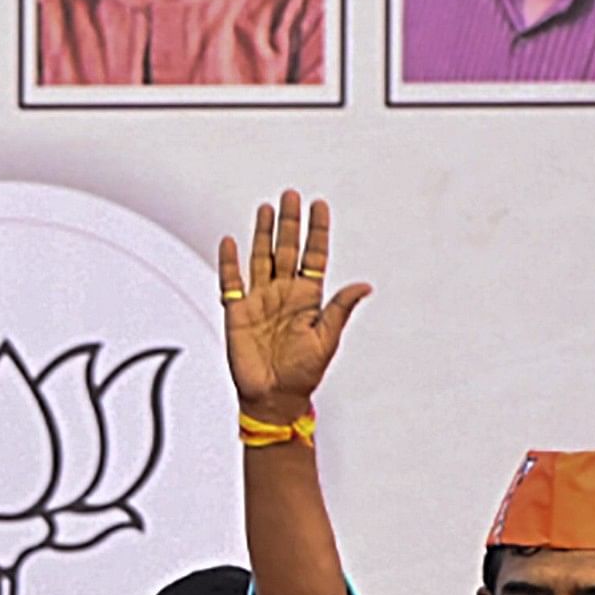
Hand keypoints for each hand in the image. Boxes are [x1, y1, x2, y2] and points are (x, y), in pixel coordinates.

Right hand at [217, 190, 369, 423]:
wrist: (273, 398)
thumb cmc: (303, 374)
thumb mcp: (327, 339)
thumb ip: (341, 309)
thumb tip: (364, 285)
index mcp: (308, 299)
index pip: (314, 256)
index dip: (317, 231)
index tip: (319, 206)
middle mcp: (284, 294)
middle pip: (287, 249)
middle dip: (290, 223)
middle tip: (292, 196)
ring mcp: (260, 301)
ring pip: (261, 258)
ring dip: (264, 234)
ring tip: (267, 209)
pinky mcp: (237, 313)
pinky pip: (232, 282)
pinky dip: (229, 262)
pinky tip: (230, 242)